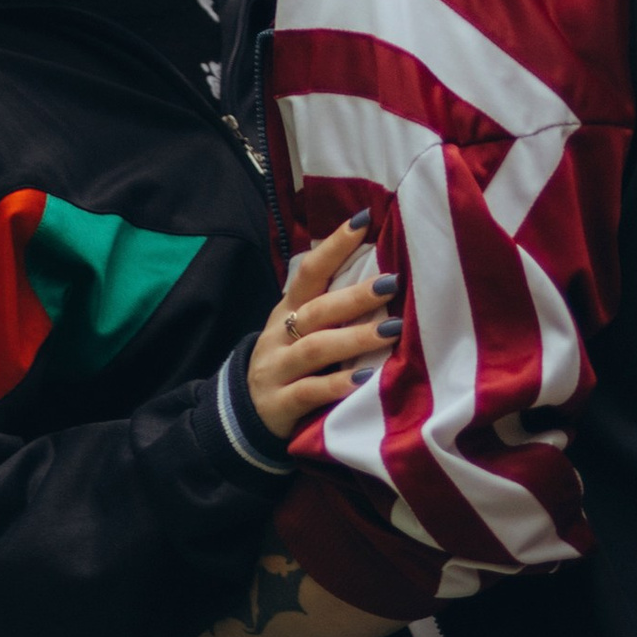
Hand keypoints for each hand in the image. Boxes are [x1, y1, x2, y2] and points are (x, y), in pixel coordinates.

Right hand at [246, 209, 398, 443]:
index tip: (364, 222)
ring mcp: (277, 370)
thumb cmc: (287, 364)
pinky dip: (337, 384)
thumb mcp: (297, 331)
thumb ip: (328, 309)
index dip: (334, 246)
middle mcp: (280, 335)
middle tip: (391, 284)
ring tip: (392, 331)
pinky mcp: (279, 404)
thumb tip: (379, 276)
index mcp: (287, 311)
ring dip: (355, 338)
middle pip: (317, 310)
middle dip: (355, 296)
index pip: (309, 272)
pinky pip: (310, 392)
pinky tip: (365, 378)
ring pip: (315, 348)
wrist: (244, 415)